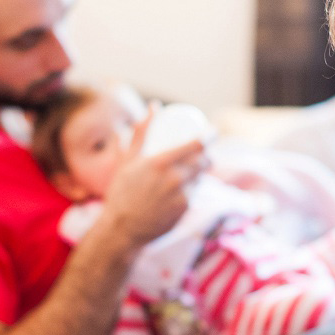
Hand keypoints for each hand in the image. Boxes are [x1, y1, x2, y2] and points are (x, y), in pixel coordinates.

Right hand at [98, 111, 207, 247]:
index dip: (209, 136)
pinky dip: (193, 187)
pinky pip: (195, 193)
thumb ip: (141, 132)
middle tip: (203, 151)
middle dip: (207, 154)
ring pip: (202, 177)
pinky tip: (190, 185)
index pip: (196, 145)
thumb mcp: (129, 159)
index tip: (212, 132)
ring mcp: (182, 196)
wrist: (122, 228)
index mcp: (161, 163)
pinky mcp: (185, 210)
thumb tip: (154, 106)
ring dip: (202, 171)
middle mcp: (175, 179)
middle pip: (204, 161)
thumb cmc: (122, 191)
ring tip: (198, 166)